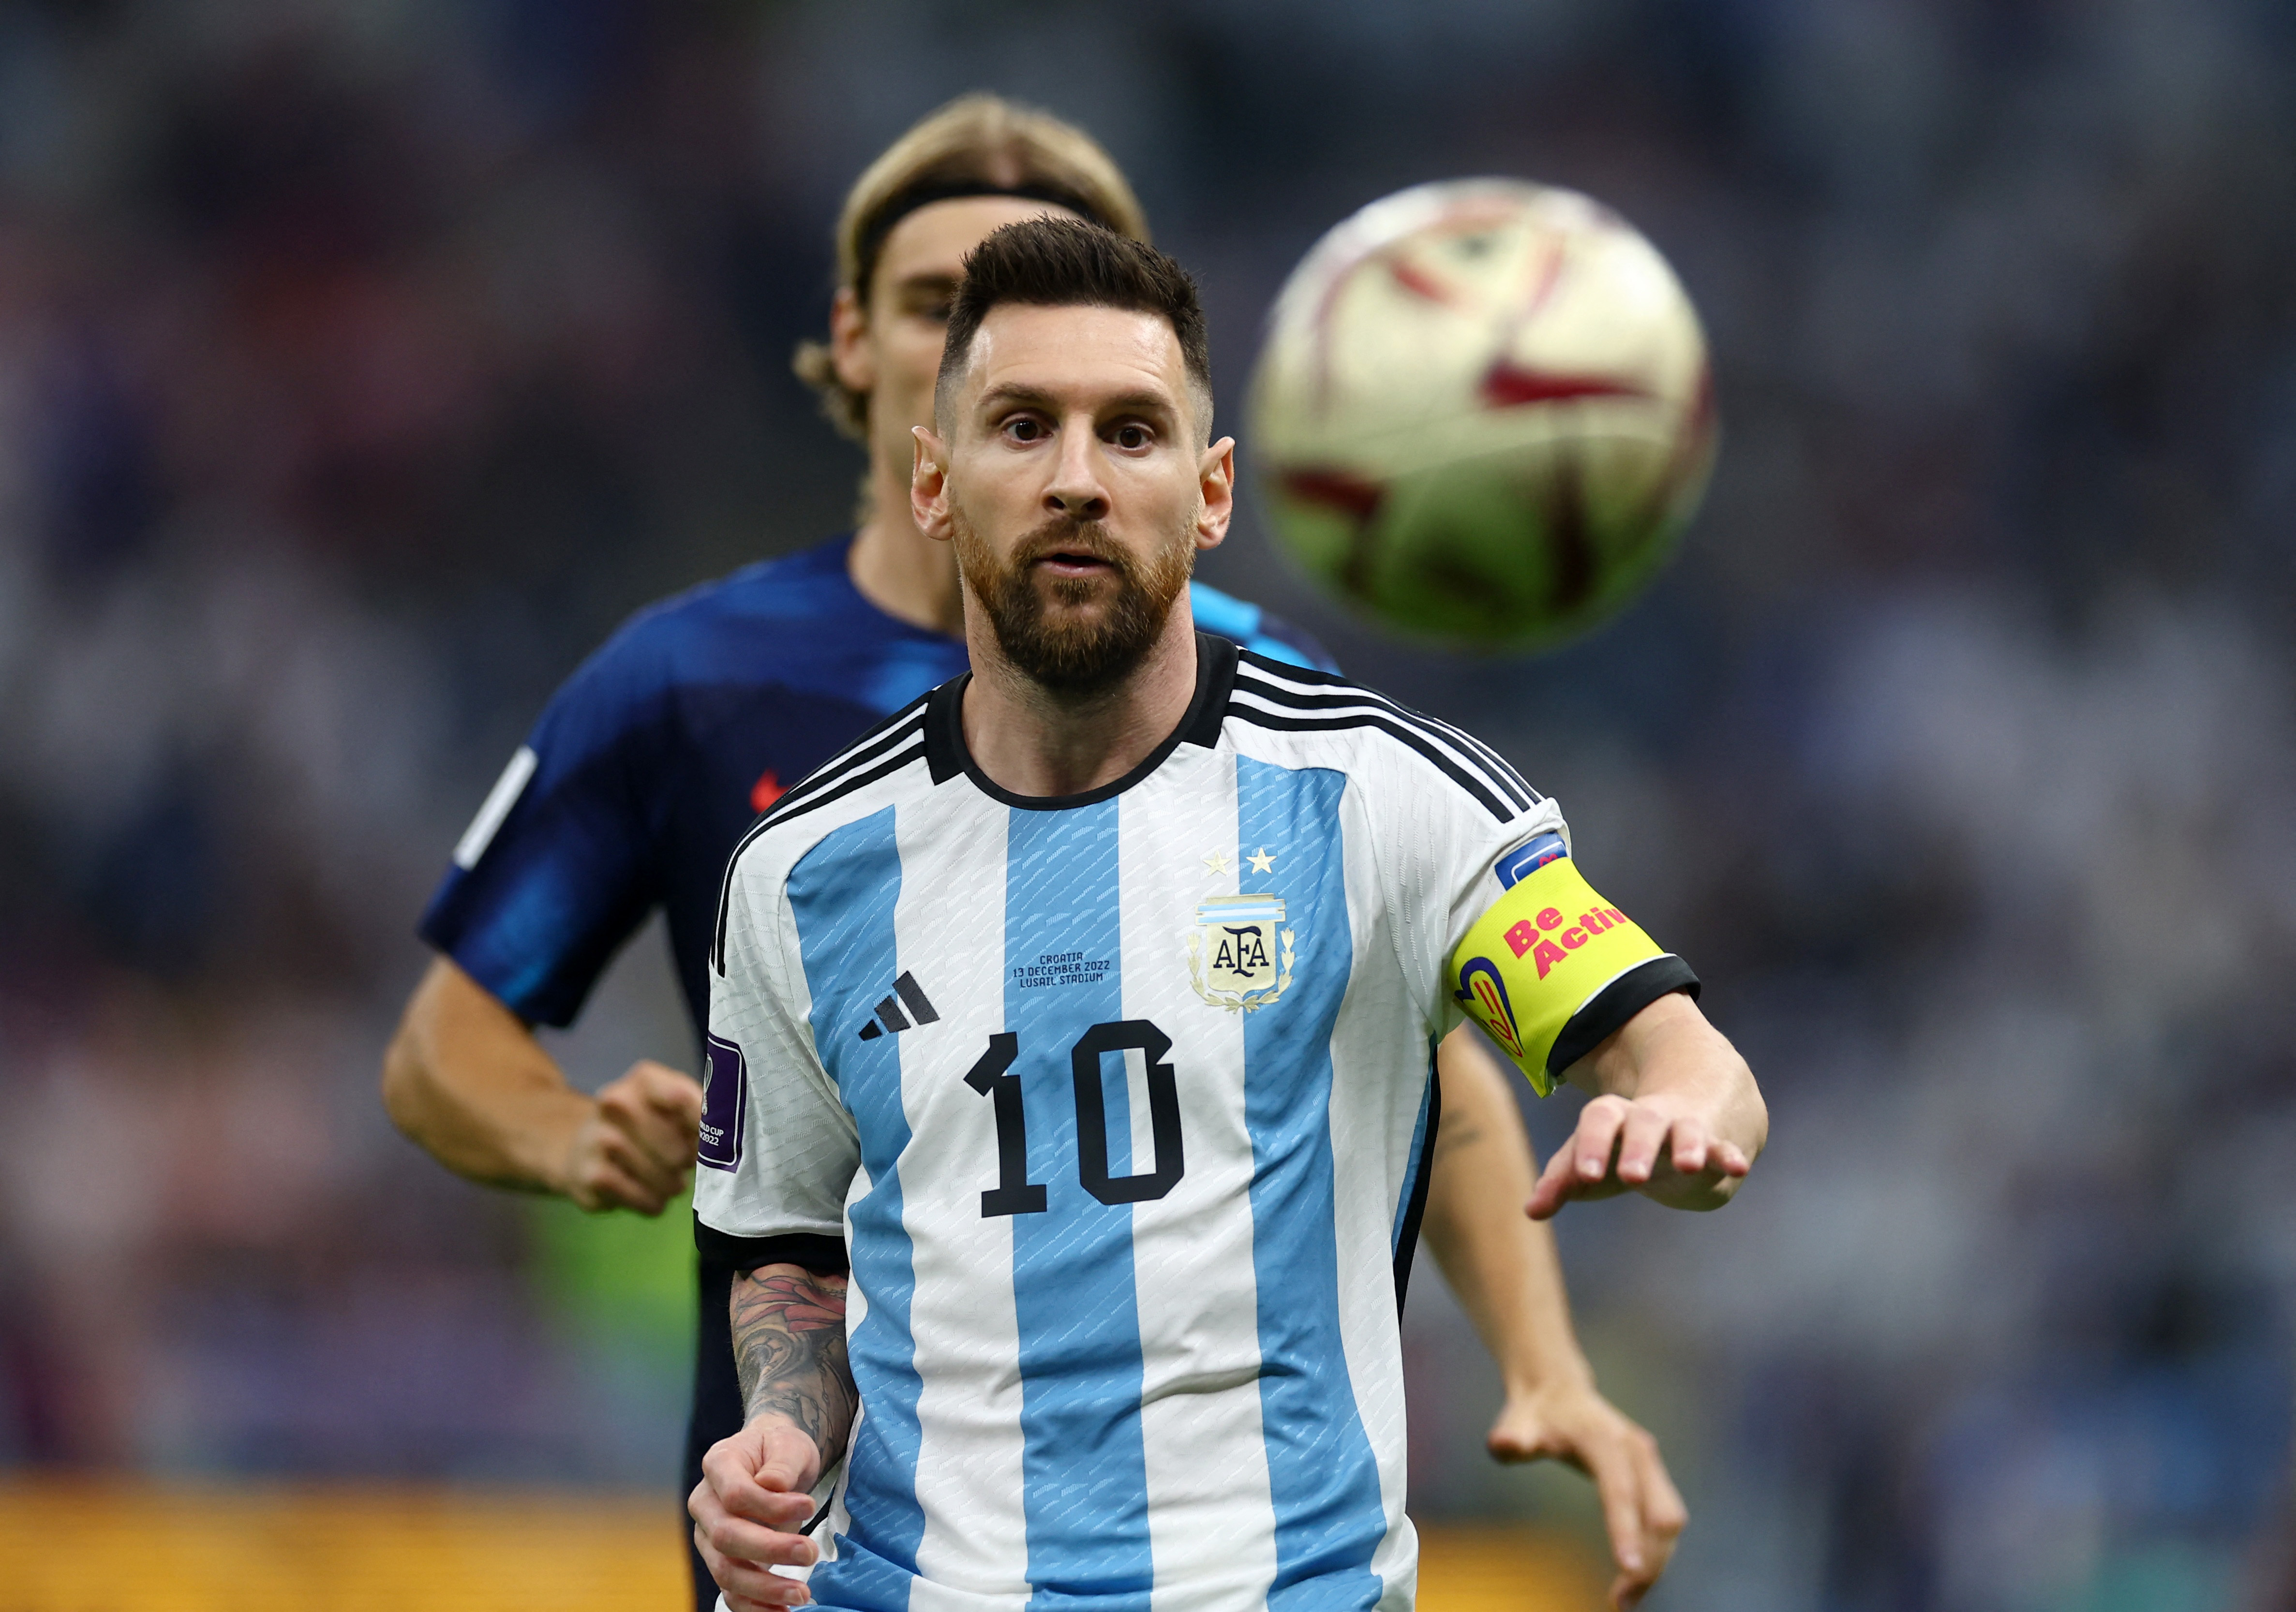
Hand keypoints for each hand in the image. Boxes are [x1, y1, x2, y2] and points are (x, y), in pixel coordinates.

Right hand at [558, 1059, 703, 1213]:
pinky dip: (653, 1203)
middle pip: (676, 1150)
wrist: (582, 1145)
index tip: (717, 1143)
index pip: (682, 1100)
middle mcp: (615, 1102)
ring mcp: (598, 1139)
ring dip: (672, 1186)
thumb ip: (701, 1116)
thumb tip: (730, 1139)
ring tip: (666, 1179)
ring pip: (663, 1179)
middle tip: (681, 1162)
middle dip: (686, 1164)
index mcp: (644, 1079)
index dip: (704, 1128)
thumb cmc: (645, 1126)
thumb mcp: (671, 1110)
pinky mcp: (591, 1177)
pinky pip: (644, 1200)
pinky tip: (648, 1193)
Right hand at [689, 1417, 825, 1608]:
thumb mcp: (790, 1444)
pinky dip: (754, 1606)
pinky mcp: (722, 1560)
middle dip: (770, 1551)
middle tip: (810, 1553)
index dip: (771, 1506)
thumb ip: (782, 1463)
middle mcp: (705, 1503)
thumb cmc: (780, 1450)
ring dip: (764, 1588)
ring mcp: (709, 1536)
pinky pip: (729, 1591)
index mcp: (718, 1465)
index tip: (810, 1506)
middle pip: (726, 1537)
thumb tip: (771, 1485)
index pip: (735, 1495)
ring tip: (802, 1594)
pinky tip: (782, 1611)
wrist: (774, 1460)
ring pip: (725, 1571)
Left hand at [1487, 1380, 1684, 1608]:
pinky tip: (1633, 1577)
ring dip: (1656, 1563)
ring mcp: (1650, 1463)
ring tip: (1624, 1599)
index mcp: (1605, 1439)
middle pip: (1660, 1514)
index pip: (1621, 1490)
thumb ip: (1510, 1437)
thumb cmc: (1533, 1417)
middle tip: (1620, 1602)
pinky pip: (1664, 1520)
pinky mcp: (1654, 1477)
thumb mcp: (1515, 1425)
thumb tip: (1505, 1444)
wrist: (1558, 1392)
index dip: (1626, 1530)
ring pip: (1670, 1521)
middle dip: (1649, 1561)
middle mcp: (1638, 1451)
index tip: (1627, 1570)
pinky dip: (1656, 1552)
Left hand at [1527, 1091, 1751, 1219]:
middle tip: (1629, 1177)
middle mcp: (1649, 1118)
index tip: (1583, 1176)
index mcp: (1614, 1117)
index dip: (1590, 1145)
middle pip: (1642, 1122)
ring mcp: (1685, 1128)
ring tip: (1687, 1165)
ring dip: (1686, 1146)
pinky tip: (1737, 1166)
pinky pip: (1724, 1148)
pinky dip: (1728, 1156)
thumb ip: (1561, 1181)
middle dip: (1636, 1147)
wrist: (1689, 1112)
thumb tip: (1530, 1211)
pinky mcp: (1716, 1144)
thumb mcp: (1594, 1160)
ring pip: (1686, 1131)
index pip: (1598, 1119)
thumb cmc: (1625, 1146)